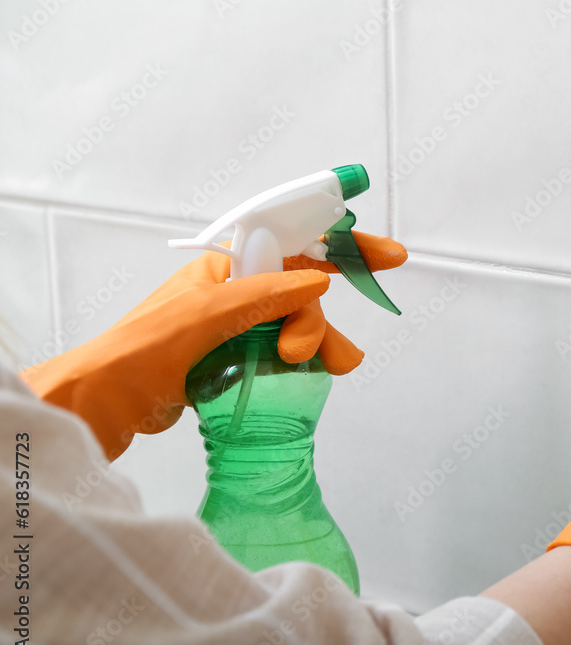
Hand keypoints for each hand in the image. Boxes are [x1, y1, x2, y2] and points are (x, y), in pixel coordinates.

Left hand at [19, 232, 405, 460]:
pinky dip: (307, 361)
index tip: (389, 257)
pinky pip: (286, 352)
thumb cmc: (145, 349)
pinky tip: (320, 375)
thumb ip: (265, 296)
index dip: (343, 246)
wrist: (108, 401)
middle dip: (317, 319)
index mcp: (228, 268)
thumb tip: (317, 280)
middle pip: (303, 293)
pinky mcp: (238, 359)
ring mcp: (239, 326)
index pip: (294, 243)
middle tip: (307, 353)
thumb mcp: (208, 315)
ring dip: (319, 343)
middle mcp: (238, 291)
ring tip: (332, 369)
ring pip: (299, 326)